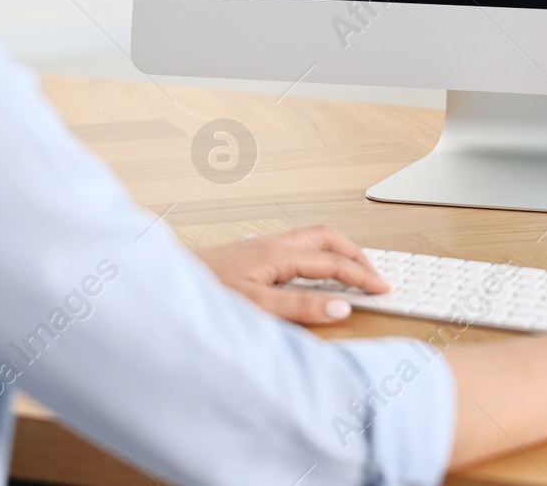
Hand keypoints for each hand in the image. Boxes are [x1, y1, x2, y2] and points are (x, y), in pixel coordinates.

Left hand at [195, 225, 388, 325]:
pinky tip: (311, 273)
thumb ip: (299, 308)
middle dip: (355, 254)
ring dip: (336, 252)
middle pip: (326, 238)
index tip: (382, 288)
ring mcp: (260, 246)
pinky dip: (316, 255)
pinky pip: (296, 246)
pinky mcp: (250, 254)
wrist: (164, 282)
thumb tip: (340, 307)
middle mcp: (271, 244)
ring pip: (311, 239)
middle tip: (374, 274)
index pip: (332, 263)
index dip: (361, 276)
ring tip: (351, 271)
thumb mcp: (255, 307)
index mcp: (278, 254)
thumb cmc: (203, 291)